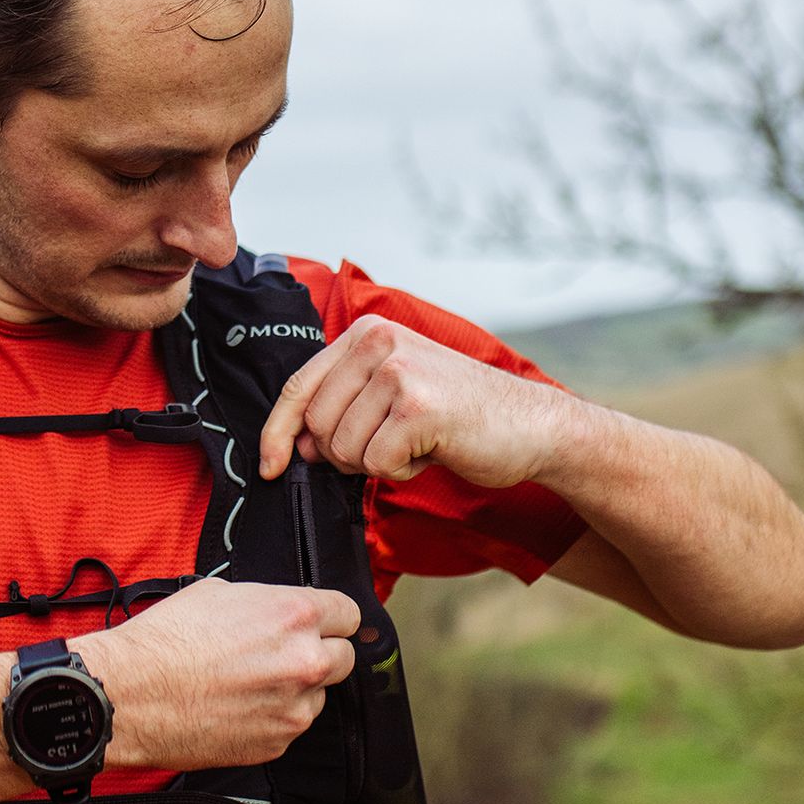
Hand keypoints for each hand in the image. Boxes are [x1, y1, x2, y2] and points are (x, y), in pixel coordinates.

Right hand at [72, 577, 358, 773]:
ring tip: (248, 682)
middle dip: (319, 652)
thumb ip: (267, 604)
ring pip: (318, 696)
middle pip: (344, 658)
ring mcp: (293, 709)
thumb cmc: (165, 641)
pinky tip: (237, 706)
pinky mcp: (276, 744)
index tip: (323, 624)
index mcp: (294, 615)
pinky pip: (290, 726)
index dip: (331, 617)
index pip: (349, 614)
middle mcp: (303, 662)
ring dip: (295, 689)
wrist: (131, 694)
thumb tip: (281, 614)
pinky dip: (272, 717)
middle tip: (283, 653)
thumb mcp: (220, 593)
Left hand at [257, 314, 567, 488]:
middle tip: (391, 444)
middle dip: (345, 452)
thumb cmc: (460, 415)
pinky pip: (376, 464)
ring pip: (344, 448)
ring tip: (418, 441)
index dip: (277, 432)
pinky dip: (402, 471)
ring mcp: (398, 371)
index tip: (270, 467)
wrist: (533, 425)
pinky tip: (432, 451)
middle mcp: (378, 341)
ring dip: (377, 461)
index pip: (298, 386)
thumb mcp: (393, 392)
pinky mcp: (418, 407)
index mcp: (366, 332)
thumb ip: (342, 406)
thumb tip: (293, 446)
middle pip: (317, 424)